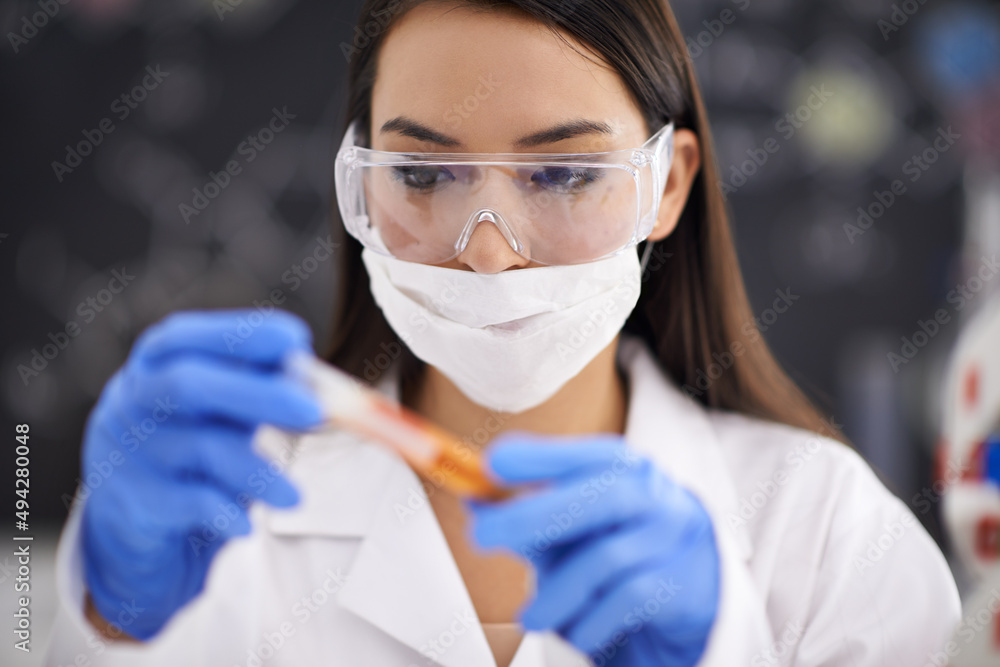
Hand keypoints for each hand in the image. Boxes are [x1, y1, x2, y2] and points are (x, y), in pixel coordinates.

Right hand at [79, 309, 321, 639]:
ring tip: (294, 496)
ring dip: (256, 470)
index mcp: (157, 360)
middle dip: (259, 394)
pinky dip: (223, 512)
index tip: (297, 340)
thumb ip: (257, 381)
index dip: (244, 336)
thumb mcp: (222, 402)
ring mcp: (130, 449)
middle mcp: (135, 397)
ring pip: (199, 449)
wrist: (132, 517)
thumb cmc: (194, 439)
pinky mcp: (136, 500)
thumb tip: (307, 374)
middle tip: (316, 410)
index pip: (191, 337)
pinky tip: (248, 524)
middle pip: (190, 384)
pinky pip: (186, 503)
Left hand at [464, 432, 719, 666]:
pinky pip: (625, 602)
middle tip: (481, 536)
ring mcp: (668, 536)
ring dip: (556, 592)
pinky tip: (574, 630)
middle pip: (594, 498)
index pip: (580, 454)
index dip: (536, 457)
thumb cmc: (620, 540)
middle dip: (531, 516)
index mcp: (620, 465)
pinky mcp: (679, 583)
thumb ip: (528, 513)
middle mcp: (649, 492)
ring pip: (604, 560)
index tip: (491, 464)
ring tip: (531, 616)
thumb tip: (474, 502)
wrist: (696, 581)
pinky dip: (590, 621)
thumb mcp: (575, 521)